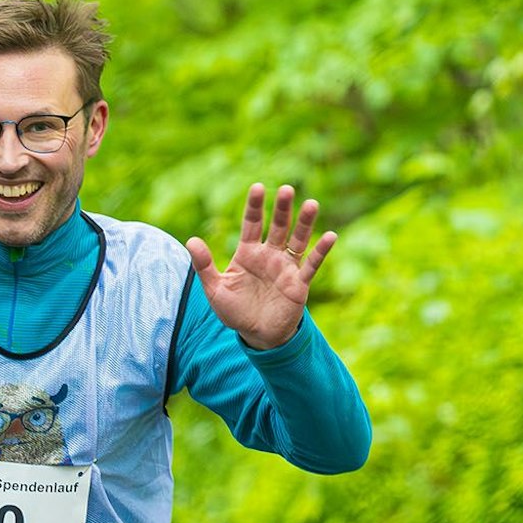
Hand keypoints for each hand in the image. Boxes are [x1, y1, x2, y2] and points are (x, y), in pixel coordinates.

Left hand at [185, 183, 336, 349]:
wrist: (256, 335)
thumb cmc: (234, 311)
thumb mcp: (215, 289)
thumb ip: (204, 265)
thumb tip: (191, 240)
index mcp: (247, 253)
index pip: (252, 224)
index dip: (255, 206)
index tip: (257, 187)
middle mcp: (269, 255)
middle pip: (278, 226)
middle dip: (282, 209)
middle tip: (287, 189)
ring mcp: (285, 267)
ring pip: (297, 240)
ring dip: (304, 223)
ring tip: (311, 204)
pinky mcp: (299, 283)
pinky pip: (311, 264)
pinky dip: (321, 251)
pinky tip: (331, 236)